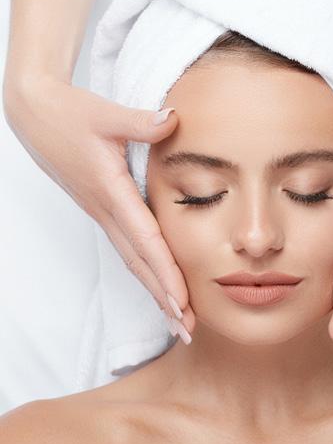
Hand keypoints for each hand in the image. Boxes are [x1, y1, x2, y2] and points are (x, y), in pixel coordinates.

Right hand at [3, 76, 194, 339]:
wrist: (35, 115)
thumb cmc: (69, 114)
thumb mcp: (105, 114)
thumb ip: (139, 122)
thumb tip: (173, 120)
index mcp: (112, 192)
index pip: (145, 241)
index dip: (165, 272)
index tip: (182, 303)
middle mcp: (107, 212)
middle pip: (140, 264)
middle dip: (164, 298)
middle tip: (187, 329)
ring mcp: (104, 215)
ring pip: (134, 262)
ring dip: (156, 292)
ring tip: (177, 320)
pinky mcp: (104, 211)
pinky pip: (128, 249)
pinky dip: (145, 271)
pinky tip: (158, 285)